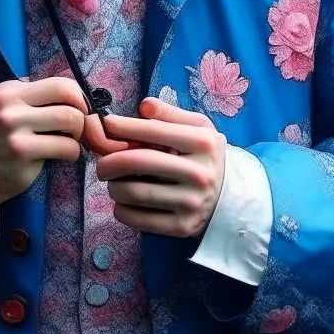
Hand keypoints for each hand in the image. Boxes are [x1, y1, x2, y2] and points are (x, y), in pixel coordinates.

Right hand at [0, 77, 87, 230]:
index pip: (60, 84)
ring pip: (71, 123)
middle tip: (75, 129)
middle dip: (81, 117)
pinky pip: (66, 148)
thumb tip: (76, 93)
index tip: (79, 109)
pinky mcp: (23, 157)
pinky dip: (72, 153)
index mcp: (9, 91)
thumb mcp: (7, 106)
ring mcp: (15, 133)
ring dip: (78, 135)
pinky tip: (63, 156)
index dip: (78, 96)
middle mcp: (10, 109)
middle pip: (69, 104)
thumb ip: (34, 96)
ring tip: (69, 141)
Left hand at [94, 97, 226, 238]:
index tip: (107, 125)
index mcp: (203, 143)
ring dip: (113, 187)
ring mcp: (191, 203)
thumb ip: (169, 114)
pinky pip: (136, 219)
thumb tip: (143, 106)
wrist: (231, 198)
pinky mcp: (182, 227)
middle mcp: (200, 173)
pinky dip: (121, 210)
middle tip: (101, 164)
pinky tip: (124, 203)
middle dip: (109, 161)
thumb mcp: (197, 127)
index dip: (124, 126)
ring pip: (132, 192)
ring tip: (114, 183)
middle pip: (138, 162)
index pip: (154, 131)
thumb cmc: (205, 156)